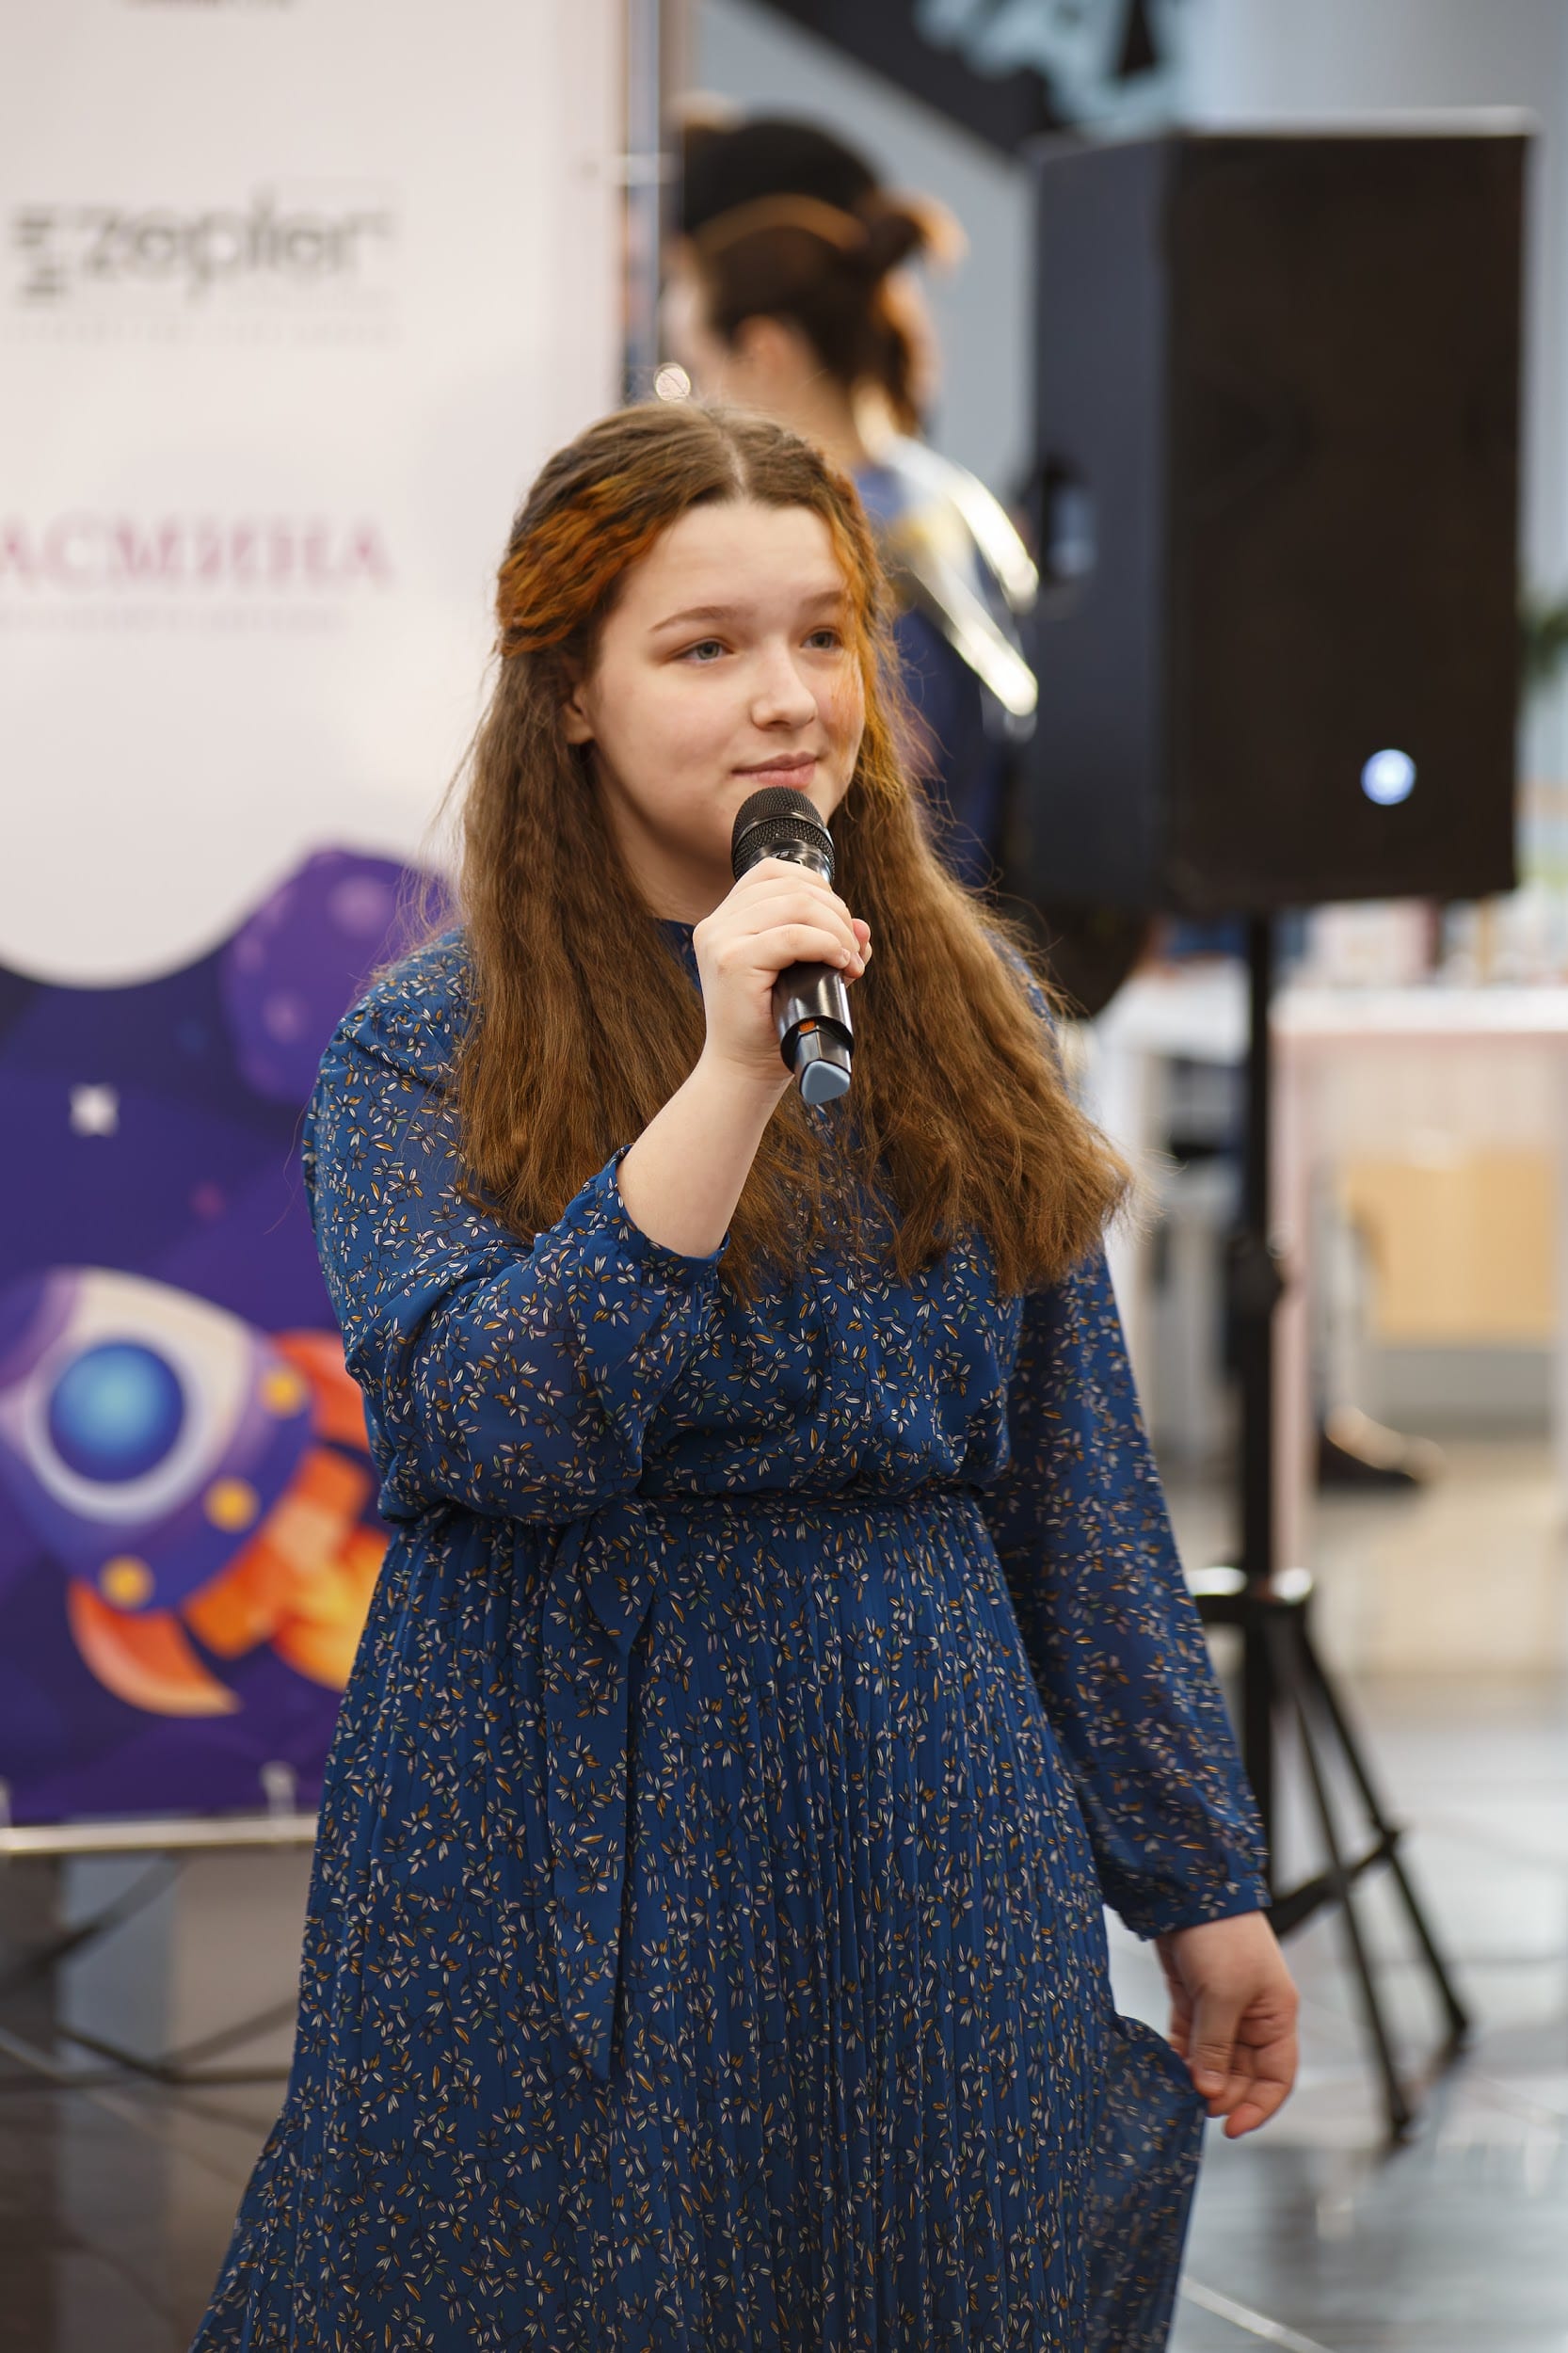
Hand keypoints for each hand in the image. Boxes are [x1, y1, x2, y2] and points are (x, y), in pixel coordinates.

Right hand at [691, 856, 871, 1095]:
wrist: (745, 1071)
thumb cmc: (773, 1026)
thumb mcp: (806, 976)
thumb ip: (831, 945)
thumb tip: (863, 928)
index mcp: (726, 919)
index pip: (775, 872)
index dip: (818, 887)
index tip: (838, 926)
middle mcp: (717, 924)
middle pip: (791, 885)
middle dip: (836, 912)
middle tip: (852, 951)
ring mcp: (720, 940)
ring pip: (796, 904)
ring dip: (836, 928)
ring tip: (849, 960)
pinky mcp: (733, 962)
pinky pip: (793, 936)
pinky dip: (826, 944)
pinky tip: (840, 963)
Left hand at [1155, 1909, 1298, 2137]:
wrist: (1188, 1888)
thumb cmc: (1221, 1936)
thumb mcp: (1223, 1995)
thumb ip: (1216, 2046)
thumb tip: (1210, 2094)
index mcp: (1276, 2016)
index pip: (1277, 2076)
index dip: (1258, 2106)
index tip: (1231, 2128)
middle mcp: (1252, 2016)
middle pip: (1243, 2073)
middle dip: (1222, 2093)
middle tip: (1195, 2106)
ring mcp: (1221, 2007)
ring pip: (1213, 2059)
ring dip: (1199, 2078)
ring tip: (1179, 2092)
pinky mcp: (1192, 1998)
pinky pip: (1189, 2040)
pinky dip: (1180, 2056)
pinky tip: (1167, 2069)